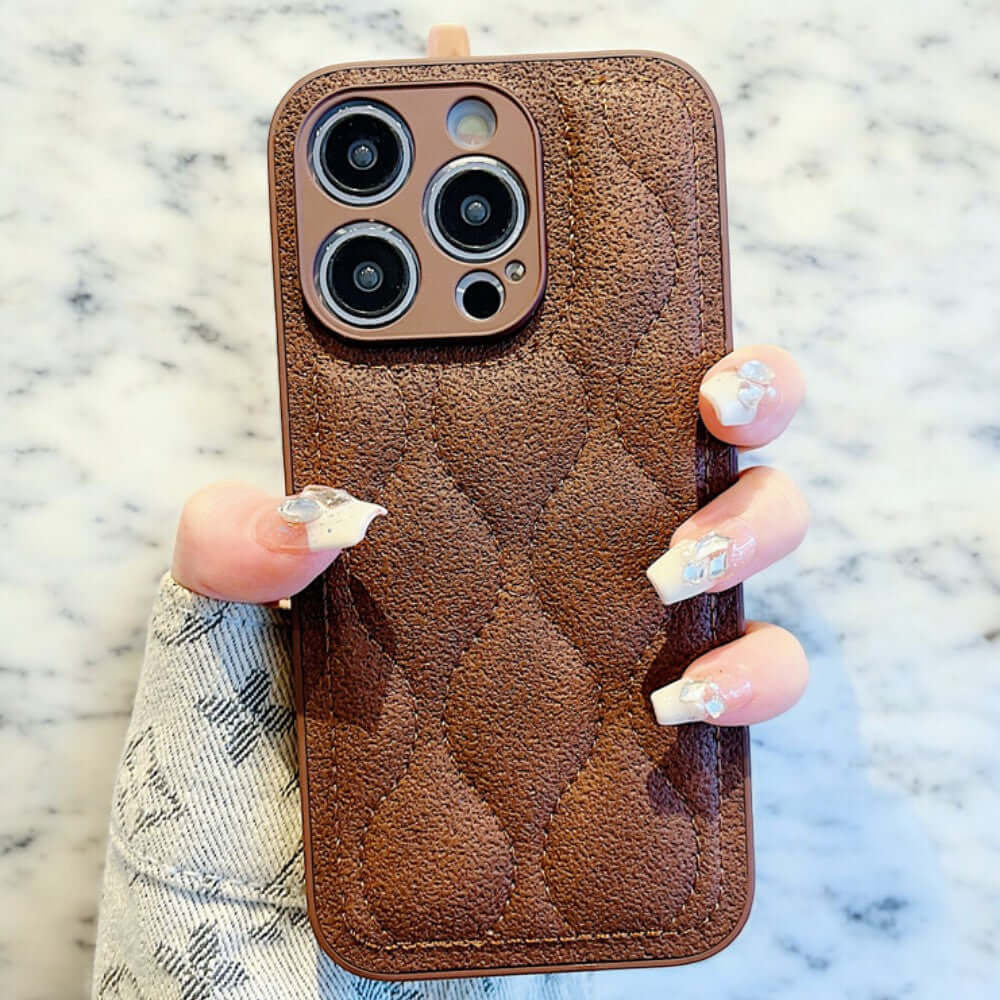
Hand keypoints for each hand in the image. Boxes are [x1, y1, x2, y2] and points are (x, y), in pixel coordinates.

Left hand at [173, 346, 807, 729]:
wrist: (323, 803)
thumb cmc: (300, 667)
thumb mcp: (244, 591)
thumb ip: (237, 539)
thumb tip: (300, 520)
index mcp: (525, 451)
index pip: (613, 355)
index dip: (659, 312)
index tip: (669, 303)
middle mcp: (605, 509)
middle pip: (727, 422)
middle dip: (753, 388)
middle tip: (714, 401)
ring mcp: (650, 602)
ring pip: (764, 530)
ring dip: (751, 530)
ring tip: (675, 567)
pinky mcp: (673, 697)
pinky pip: (757, 675)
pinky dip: (750, 678)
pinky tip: (684, 698)